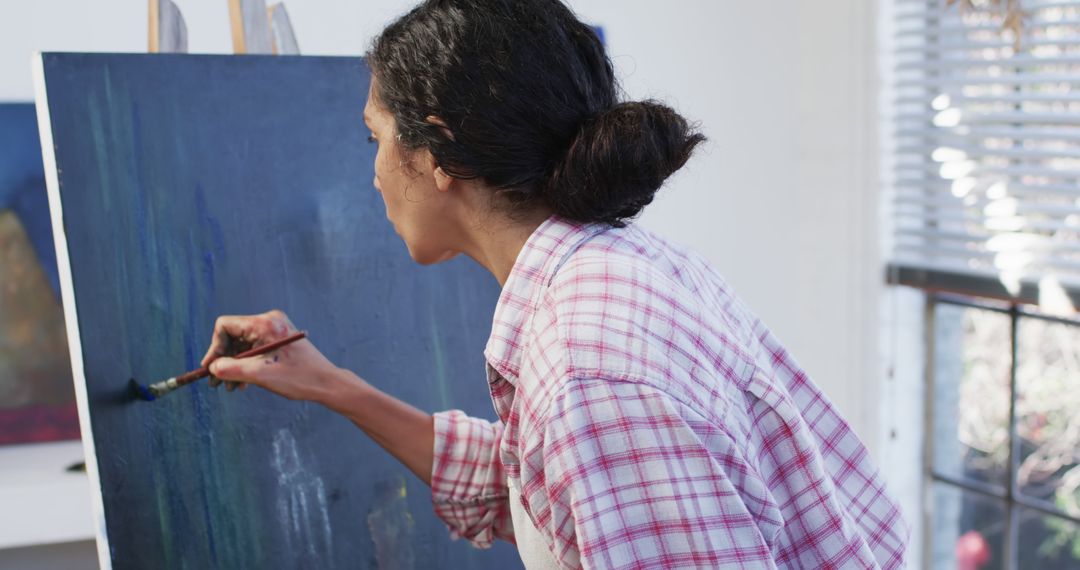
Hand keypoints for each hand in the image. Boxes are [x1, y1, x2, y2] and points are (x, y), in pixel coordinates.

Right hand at [200, 310, 344, 402]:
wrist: (326, 383)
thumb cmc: (298, 378)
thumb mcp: (260, 375)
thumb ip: (232, 369)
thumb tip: (212, 367)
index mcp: (265, 324)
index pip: (225, 326)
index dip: (214, 347)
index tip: (212, 368)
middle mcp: (269, 321)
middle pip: (232, 335)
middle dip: (224, 360)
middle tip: (217, 383)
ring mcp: (274, 329)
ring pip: (242, 344)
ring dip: (234, 365)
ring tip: (231, 387)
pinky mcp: (278, 339)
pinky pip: (253, 348)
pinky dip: (246, 364)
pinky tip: (243, 383)